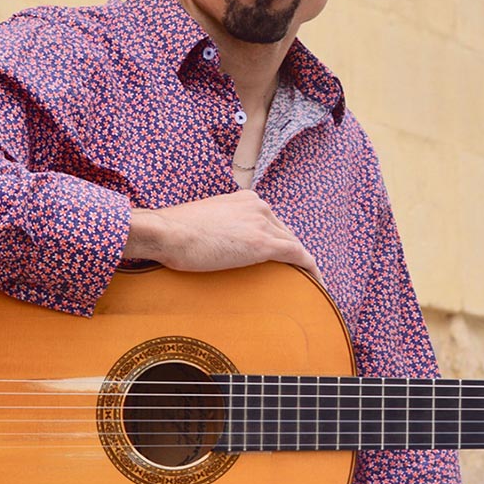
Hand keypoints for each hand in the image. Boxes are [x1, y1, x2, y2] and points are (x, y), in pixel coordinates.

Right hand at [125, 191, 321, 281]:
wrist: (166, 232)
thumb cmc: (173, 233)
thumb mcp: (201, 224)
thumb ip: (216, 229)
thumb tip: (214, 246)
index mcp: (244, 199)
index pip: (271, 221)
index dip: (280, 240)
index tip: (283, 257)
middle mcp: (258, 206)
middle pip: (286, 233)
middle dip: (294, 253)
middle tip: (301, 275)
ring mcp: (262, 224)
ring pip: (294, 245)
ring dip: (304, 265)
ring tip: (311, 284)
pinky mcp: (263, 243)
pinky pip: (298, 256)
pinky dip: (311, 270)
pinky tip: (317, 284)